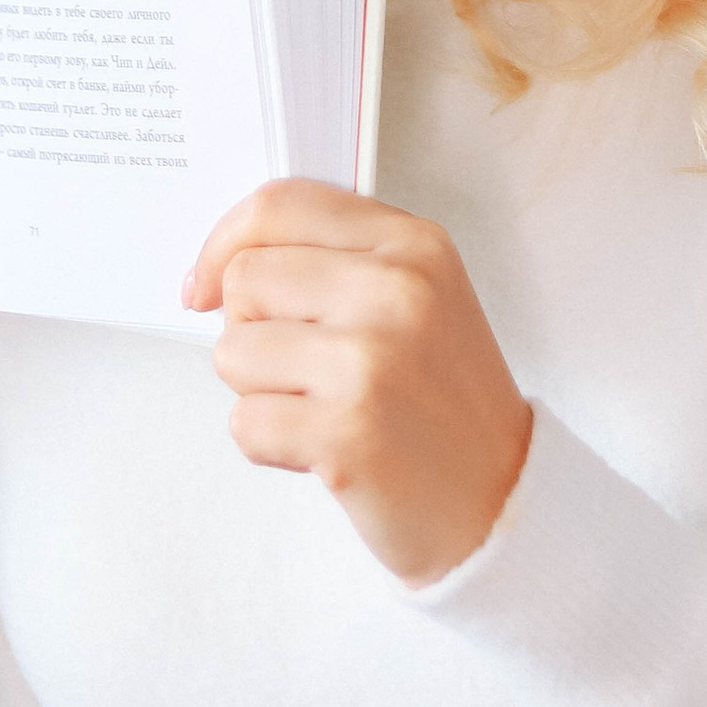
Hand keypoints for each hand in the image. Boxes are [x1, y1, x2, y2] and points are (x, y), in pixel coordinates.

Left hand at [183, 183, 533, 586]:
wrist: (503, 501)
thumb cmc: (445, 402)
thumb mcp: (419, 298)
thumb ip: (335, 260)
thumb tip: (219, 267)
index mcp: (413, 245)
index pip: (280, 205)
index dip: (223, 242)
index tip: (204, 285)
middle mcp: (396, 291)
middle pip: (244, 279)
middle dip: (250, 330)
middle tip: (303, 369)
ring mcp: (372, 362)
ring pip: (232, 352)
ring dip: (259, 391)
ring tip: (321, 409)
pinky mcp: (348, 434)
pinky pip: (245, 423)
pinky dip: (269, 444)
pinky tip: (322, 450)